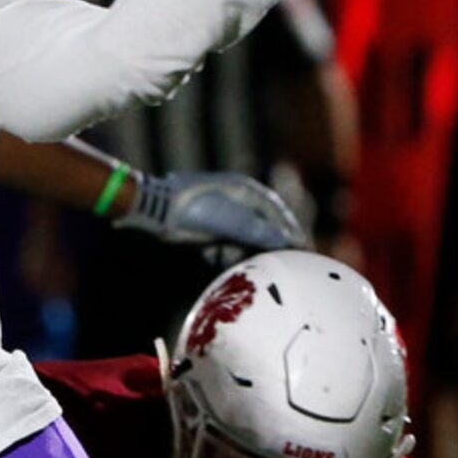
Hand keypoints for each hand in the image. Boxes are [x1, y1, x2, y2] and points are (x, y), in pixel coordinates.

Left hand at [118, 169, 310, 252]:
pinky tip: (222, 264)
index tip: (303, 249)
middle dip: (268, 246)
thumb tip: (285, 241)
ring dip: (245, 253)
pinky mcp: (205, 227)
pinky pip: (224, 244)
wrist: (154, 209)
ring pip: (243, 238)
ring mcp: (219, 213)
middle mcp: (235, 200)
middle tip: (280, 265)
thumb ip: (258, 231)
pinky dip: (226, 255)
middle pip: (261, 226)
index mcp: (246, 190)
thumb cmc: (192, 209)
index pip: (277, 212)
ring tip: (248, 267)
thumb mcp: (230, 220)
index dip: (290, 231)